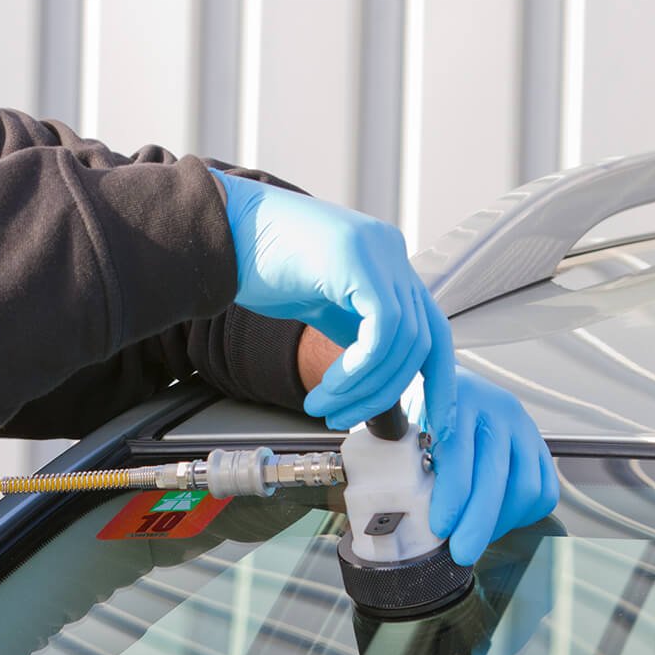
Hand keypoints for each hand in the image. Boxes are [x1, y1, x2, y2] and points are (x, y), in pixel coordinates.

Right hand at [211, 169, 454, 430]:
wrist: (216, 234)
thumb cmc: (257, 266)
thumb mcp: (320, 302)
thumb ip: (355, 328)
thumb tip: (377, 380)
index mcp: (385, 260)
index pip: (431, 326)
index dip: (438, 379)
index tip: (432, 420)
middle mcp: (390, 250)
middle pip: (423, 339)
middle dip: (386, 391)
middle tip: (342, 416)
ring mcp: (378, 250)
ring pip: (403, 341)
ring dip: (363, 387)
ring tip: (324, 405)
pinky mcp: (359, 259)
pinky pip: (382, 330)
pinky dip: (359, 369)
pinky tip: (329, 386)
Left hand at [411, 367, 558, 565]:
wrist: (452, 382)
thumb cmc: (425, 405)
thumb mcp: (407, 418)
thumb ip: (406, 452)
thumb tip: (400, 504)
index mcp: (458, 397)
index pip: (459, 452)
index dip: (451, 495)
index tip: (440, 527)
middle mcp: (498, 408)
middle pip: (496, 476)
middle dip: (478, 522)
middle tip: (463, 552)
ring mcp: (524, 426)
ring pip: (525, 487)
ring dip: (501, 521)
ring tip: (476, 535)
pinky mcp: (541, 445)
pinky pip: (545, 490)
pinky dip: (523, 515)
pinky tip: (498, 521)